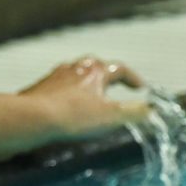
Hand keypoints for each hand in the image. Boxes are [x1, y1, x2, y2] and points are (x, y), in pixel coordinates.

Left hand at [20, 57, 149, 139]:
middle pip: (96, 67)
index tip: (141, 88)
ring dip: (86, 85)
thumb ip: (133, 112)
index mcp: (96, 69)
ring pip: (76, 76)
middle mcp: (75, 67)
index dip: (133, 79)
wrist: (32, 118)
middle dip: (108, 77)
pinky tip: (66, 107)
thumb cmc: (73, 117)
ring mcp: (55, 76)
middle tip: (115, 87)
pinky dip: (68, 95)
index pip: (121, 70)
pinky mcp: (39, 88)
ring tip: (91, 98)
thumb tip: (152, 110)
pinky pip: (59, 88)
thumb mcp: (110, 117)